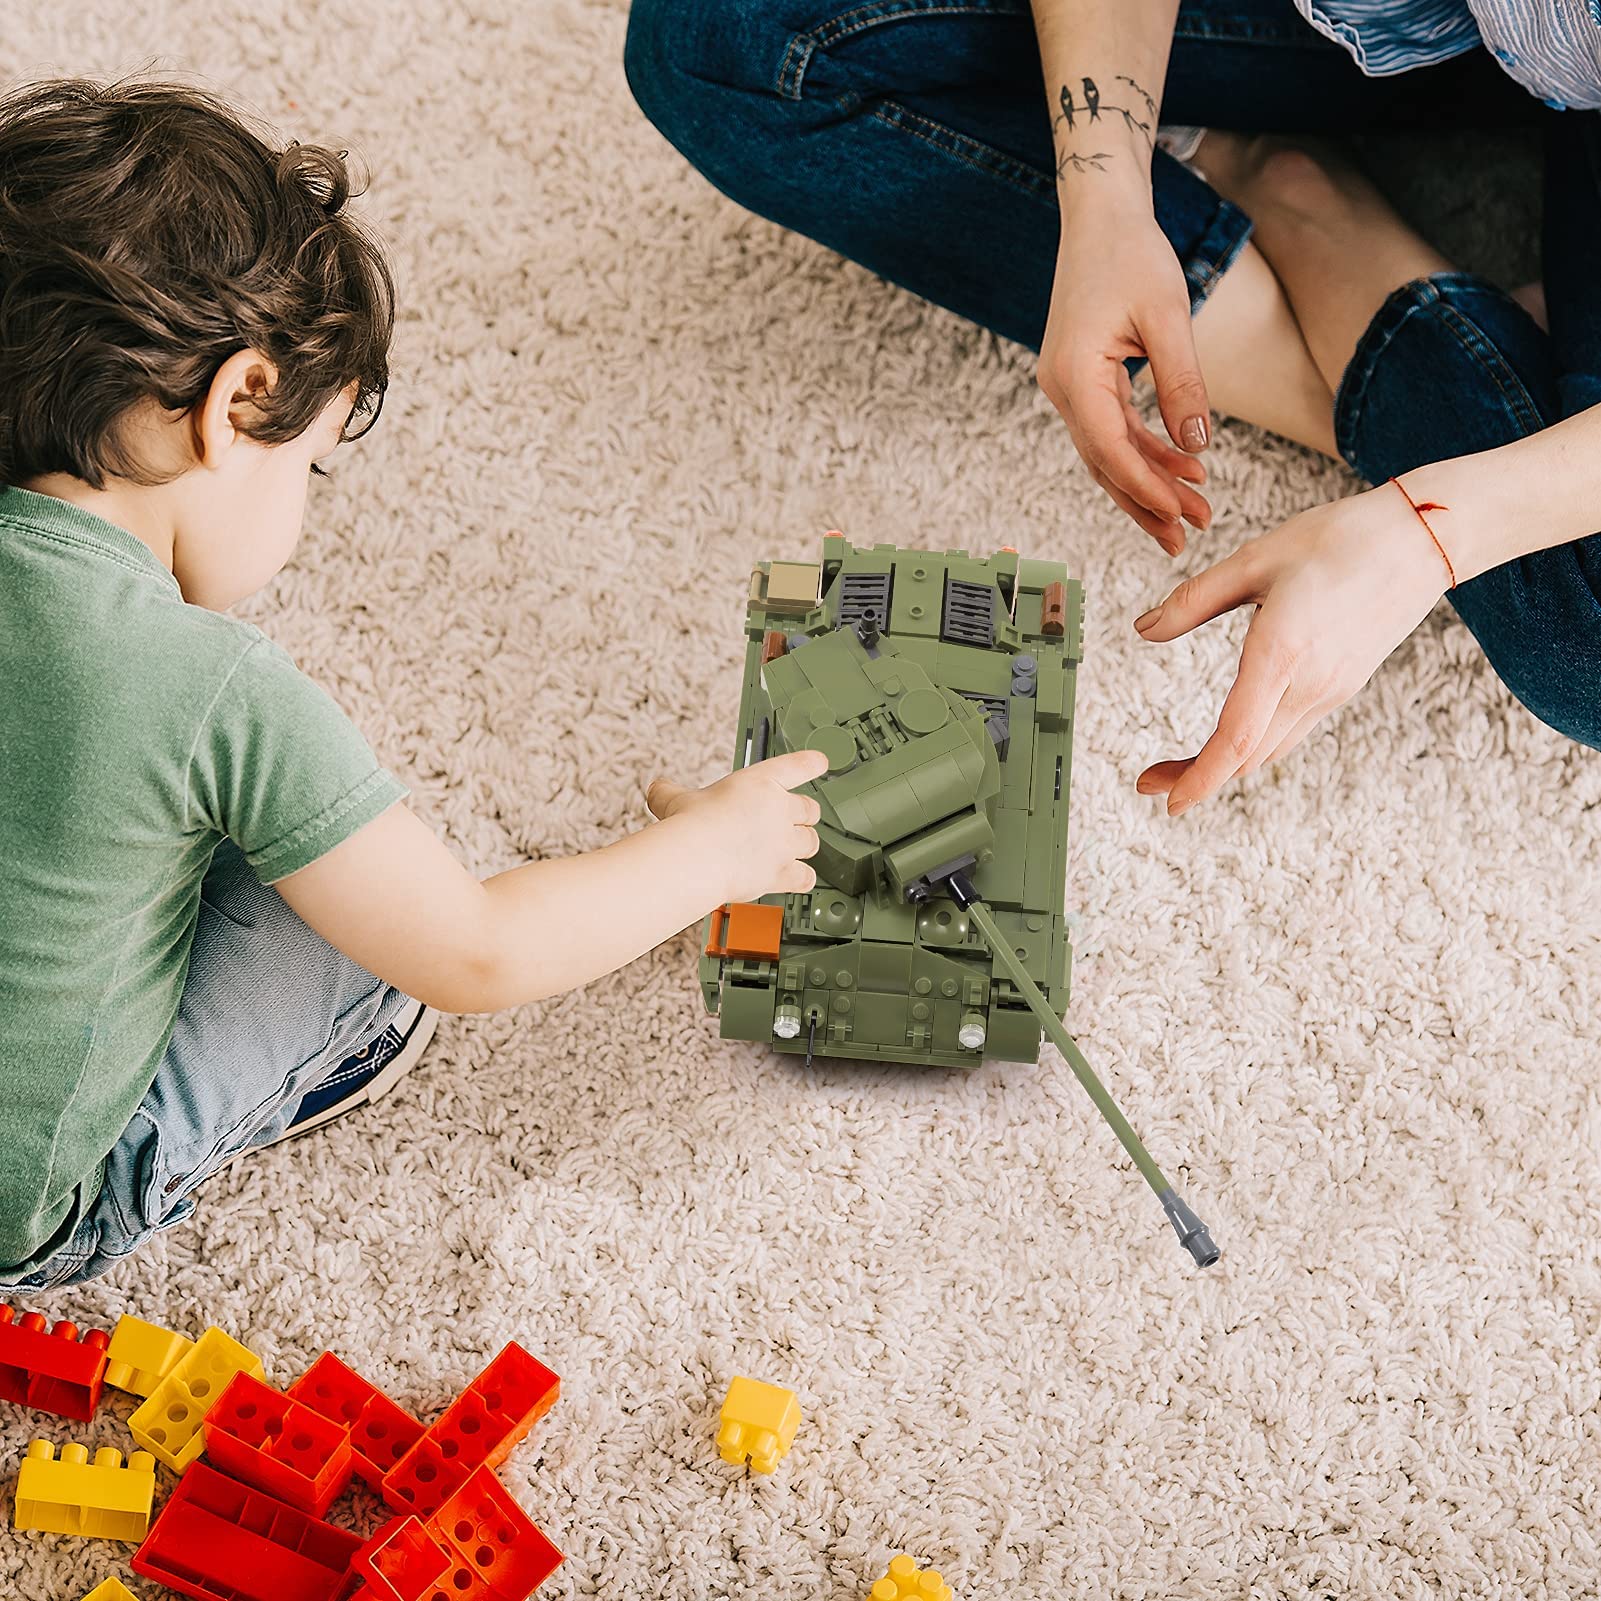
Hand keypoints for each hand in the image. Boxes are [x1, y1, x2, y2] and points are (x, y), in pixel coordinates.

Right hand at [646, 748, 826, 901]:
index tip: (821, 761)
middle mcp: (779, 811)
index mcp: (760, 783)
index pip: (796, 766)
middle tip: (792, 821)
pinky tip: (798, 878)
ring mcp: (784, 843)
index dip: (811, 763)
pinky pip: (806, 876)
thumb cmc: (689, 825)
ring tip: (791, 849)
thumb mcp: (674, 799)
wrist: (697, 858)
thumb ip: (669, 793)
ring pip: (812, 843)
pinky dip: (802, 878)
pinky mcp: (782, 873)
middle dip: (803, 816)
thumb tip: (656, 789)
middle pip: (810, 810)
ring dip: (803, 845)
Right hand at [1039, 204, 1212, 552]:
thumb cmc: (1132, 254)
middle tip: (1189, 536)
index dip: (1147, 487)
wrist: (1099, 216)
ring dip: (1148, 483)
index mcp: (1074, 375)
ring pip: (1108, 453)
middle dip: (1148, 502)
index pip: (1110, 450)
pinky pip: (1111, 429)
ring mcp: (1067, 387)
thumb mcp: (1168, 316)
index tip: (1182, 515)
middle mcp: (1061, 389)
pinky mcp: (1081, 381)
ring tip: (1193, 511)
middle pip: (1105, 464)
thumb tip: (1199, 445)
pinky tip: (1180, 466)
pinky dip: (1144, 452)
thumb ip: (1183, 383)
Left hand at [1133, 485, 1451, 811]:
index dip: (1199, 777)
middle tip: (1147, 782)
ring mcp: (1331, 689)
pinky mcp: (1342, 685)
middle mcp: (1310, 683)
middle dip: (1196, 776)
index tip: (1168, 803)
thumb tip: (1143, 630)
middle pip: (1246, 756)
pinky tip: (1231, 736)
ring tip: (1180, 766)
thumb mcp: (1253, 559)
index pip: (1236, 737)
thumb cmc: (1337, 539)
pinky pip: (1290, 731)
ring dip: (1224, 764)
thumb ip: (1194, 601)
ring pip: (1268, 749)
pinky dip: (1253, 745)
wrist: (1422, 539)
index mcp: (1282, 652)